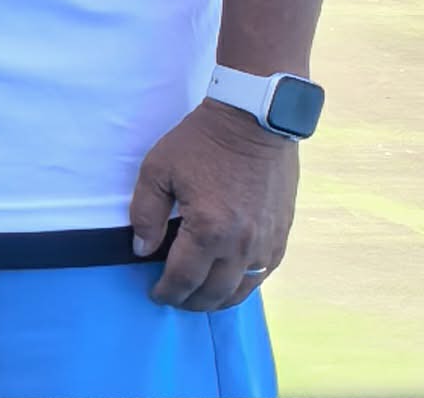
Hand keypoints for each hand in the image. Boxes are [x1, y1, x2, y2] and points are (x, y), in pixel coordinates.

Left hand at [130, 99, 298, 309]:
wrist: (253, 123)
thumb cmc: (200, 142)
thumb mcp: (158, 169)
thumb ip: (145, 213)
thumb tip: (142, 250)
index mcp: (208, 230)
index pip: (183, 278)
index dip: (167, 292)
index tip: (155, 294)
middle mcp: (241, 245)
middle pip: (214, 293)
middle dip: (190, 302)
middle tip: (174, 298)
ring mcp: (266, 244)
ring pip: (241, 291)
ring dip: (217, 300)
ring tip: (198, 297)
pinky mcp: (282, 237)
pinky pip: (262, 276)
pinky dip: (243, 286)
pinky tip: (228, 281)